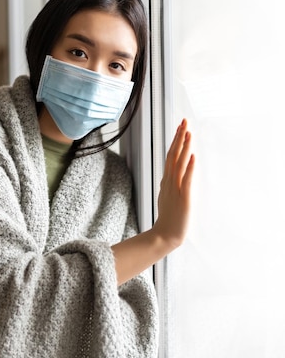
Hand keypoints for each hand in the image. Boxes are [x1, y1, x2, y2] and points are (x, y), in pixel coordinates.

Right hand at [152, 118, 194, 248]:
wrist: (165, 235)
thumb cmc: (168, 218)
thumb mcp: (167, 196)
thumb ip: (170, 184)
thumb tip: (171, 174)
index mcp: (167, 181)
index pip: (171, 156)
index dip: (175, 141)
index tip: (180, 127)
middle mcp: (170, 181)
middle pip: (174, 155)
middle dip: (179, 137)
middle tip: (184, 121)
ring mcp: (176, 189)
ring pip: (180, 163)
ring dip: (184, 147)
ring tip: (189, 133)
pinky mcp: (184, 197)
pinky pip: (187, 179)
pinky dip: (190, 167)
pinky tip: (192, 156)